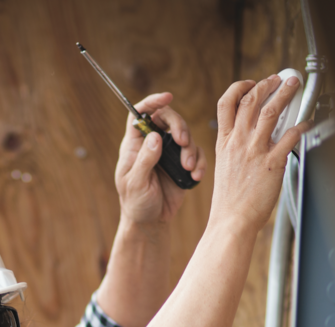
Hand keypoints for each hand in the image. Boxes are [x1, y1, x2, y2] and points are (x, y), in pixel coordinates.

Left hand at [115, 92, 206, 224]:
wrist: (150, 222)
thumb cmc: (135, 202)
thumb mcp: (135, 183)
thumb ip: (145, 160)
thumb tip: (156, 136)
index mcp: (135, 144)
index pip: (140, 114)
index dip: (151, 102)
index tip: (167, 97)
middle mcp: (153, 143)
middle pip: (168, 119)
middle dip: (180, 126)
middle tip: (183, 142)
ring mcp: (169, 153)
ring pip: (186, 135)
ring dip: (190, 149)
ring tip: (188, 168)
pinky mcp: (183, 164)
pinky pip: (197, 154)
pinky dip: (200, 162)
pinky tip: (196, 176)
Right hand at [208, 75, 308, 233]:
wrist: (231, 221)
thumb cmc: (229, 201)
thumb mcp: (224, 167)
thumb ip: (235, 148)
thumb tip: (249, 138)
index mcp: (224, 142)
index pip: (226, 104)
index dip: (239, 88)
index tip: (250, 84)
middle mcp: (238, 142)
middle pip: (251, 100)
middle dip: (266, 84)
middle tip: (278, 80)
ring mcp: (255, 151)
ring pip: (271, 111)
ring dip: (285, 94)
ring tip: (293, 87)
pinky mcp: (272, 163)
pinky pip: (290, 136)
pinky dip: (301, 126)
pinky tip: (307, 123)